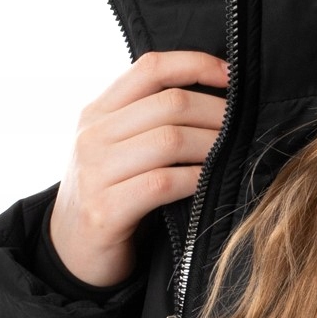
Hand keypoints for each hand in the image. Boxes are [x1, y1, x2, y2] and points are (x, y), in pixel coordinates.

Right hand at [48, 50, 230, 289]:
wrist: (71, 254)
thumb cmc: (110, 196)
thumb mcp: (118, 149)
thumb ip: (148, 122)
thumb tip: (216, 98)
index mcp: (97, 112)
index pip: (150, 68)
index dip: (195, 64)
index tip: (231, 75)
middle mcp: (92, 136)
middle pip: (169, 103)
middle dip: (216, 111)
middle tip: (244, 124)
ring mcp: (95, 173)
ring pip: (170, 140)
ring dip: (213, 145)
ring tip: (235, 151)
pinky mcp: (104, 210)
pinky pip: (163, 183)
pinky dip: (196, 179)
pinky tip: (213, 181)